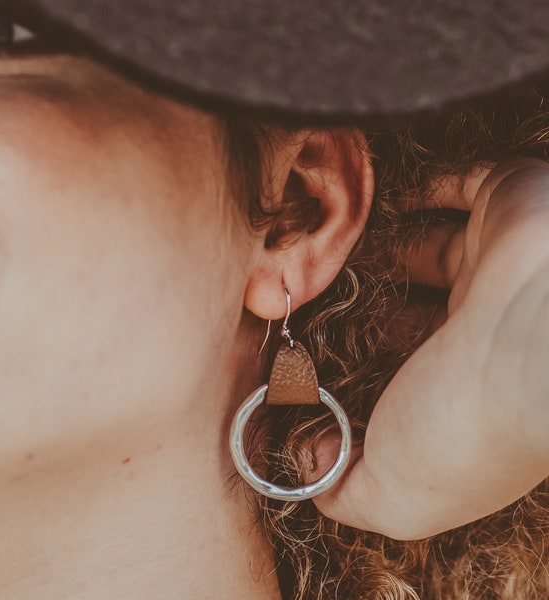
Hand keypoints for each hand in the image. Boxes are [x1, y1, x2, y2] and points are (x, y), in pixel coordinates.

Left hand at [311, 158, 548, 539]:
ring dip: (379, 243)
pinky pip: (458, 186)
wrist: (541, 343)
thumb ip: (345, 489)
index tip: (298, 350)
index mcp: (454, 385)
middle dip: (359, 297)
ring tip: (323, 242)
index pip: (396, 366)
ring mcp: (493, 263)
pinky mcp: (505, 207)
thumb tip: (307, 463)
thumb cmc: (463, 422)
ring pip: (423, 244)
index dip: (351, 359)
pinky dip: (421, 188)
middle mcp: (475, 324)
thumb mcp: (393, 492)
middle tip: (300, 287)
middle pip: (404, 302)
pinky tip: (373, 201)